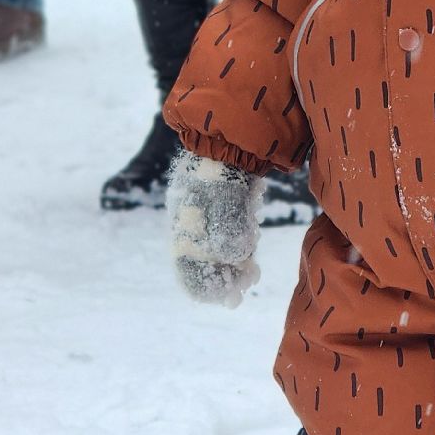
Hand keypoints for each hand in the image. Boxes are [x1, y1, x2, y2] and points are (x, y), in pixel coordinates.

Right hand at [166, 149, 264, 307]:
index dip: (201, 285)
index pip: (186, 264)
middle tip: (240, 292)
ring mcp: (210, 215)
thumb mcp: (225, 196)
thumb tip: (235, 255)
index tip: (221, 298)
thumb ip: (229, 227)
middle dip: (221, 278)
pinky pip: (230, 236)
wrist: (231, 135)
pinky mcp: (227, 208)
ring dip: (233, 266)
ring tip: (250, 278)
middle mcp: (194, 223)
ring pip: (219, 249)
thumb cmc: (223, 166)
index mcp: (185, 223)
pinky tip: (250, 259)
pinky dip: (239, 249)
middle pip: (204, 260)